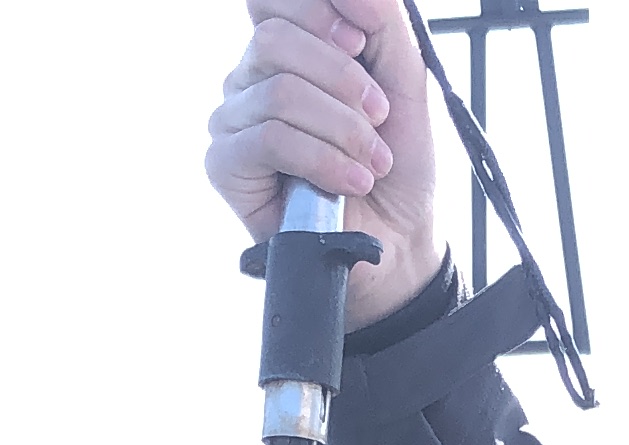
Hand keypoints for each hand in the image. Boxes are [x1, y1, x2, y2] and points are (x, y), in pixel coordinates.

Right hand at [207, 0, 440, 328]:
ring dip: (343, 128)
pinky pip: (269, 139)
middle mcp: (251, 78)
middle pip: (275, 39)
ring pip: (279, 91)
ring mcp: (233, 119)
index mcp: (288, 49)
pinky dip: (323, 159)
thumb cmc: (395, 161)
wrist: (397, 238)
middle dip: (343, 78)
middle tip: (379, 116)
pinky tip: (350, 182)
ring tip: (371, 162)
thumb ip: (382, 22)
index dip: (319, 9)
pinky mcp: (225, 165)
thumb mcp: (403, 78)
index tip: (364, 44)